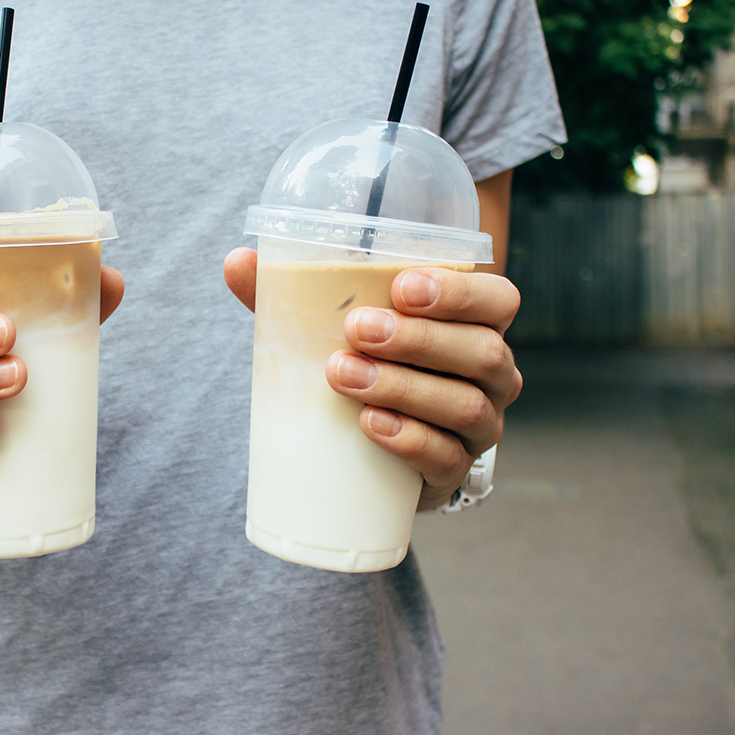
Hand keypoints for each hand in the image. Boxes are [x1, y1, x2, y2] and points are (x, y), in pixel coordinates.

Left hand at [224, 249, 521, 510]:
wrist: (372, 447)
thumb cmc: (363, 361)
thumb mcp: (332, 323)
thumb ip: (292, 290)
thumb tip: (237, 261)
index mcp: (477, 324)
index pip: (497, 300)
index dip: (460, 293)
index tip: (401, 287)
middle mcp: (492, 375)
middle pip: (482, 352)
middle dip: (418, 339)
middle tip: (357, 331)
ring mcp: (479, 427)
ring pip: (465, 406)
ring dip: (404, 388)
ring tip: (344, 375)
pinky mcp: (454, 473)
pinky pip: (447, 459)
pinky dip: (410, 440)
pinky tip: (372, 425)